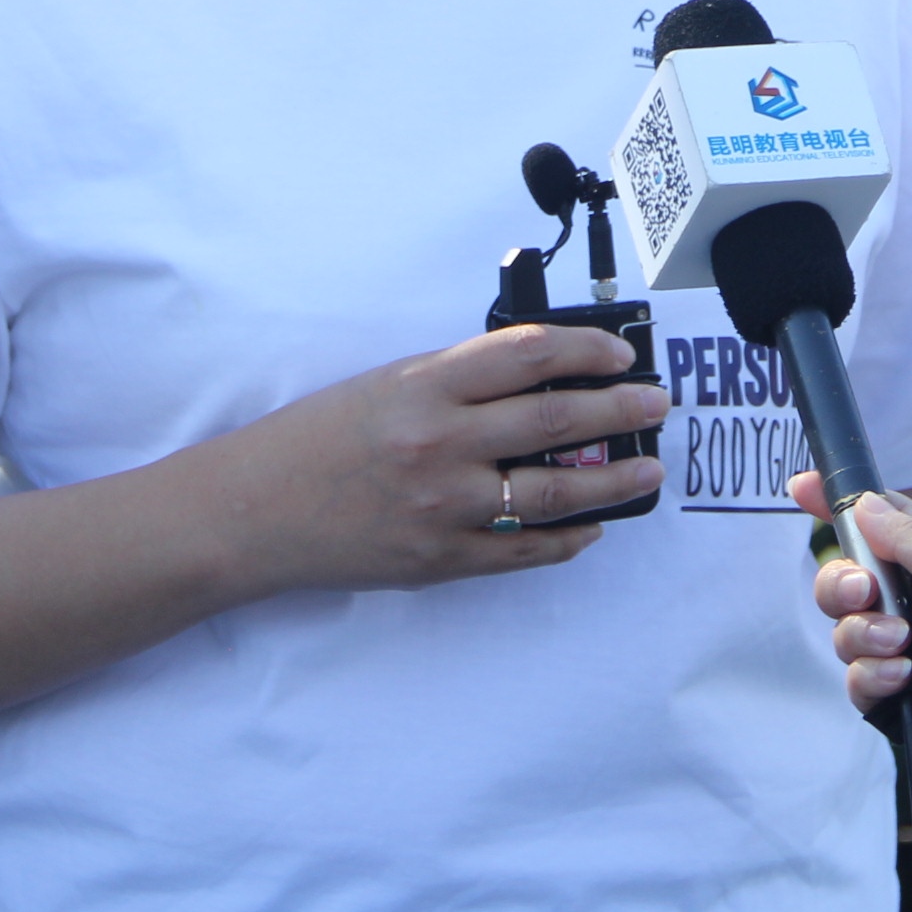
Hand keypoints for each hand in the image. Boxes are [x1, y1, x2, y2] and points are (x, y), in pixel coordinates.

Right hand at [211, 323, 668, 595]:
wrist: (255, 512)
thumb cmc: (318, 439)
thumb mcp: (388, 383)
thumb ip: (460, 381)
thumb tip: (543, 378)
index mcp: (425, 387)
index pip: (529, 355)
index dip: (587, 351)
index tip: (621, 354)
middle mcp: (440, 444)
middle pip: (556, 422)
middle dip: (620, 411)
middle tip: (656, 406)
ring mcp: (444, 507)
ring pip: (554, 493)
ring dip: (612, 482)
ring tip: (647, 471)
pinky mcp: (441, 559)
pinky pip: (522, 550)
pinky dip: (564, 539)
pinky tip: (590, 528)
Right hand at [792, 473, 911, 711]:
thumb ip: (906, 536)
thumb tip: (863, 506)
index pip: (873, 525)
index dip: (836, 506)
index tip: (801, 487)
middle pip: (843, 582)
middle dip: (839, 583)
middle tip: (863, 591)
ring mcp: (904, 651)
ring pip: (844, 634)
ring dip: (861, 634)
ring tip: (900, 642)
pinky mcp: (899, 699)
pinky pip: (858, 683)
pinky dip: (870, 676)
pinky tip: (901, 676)